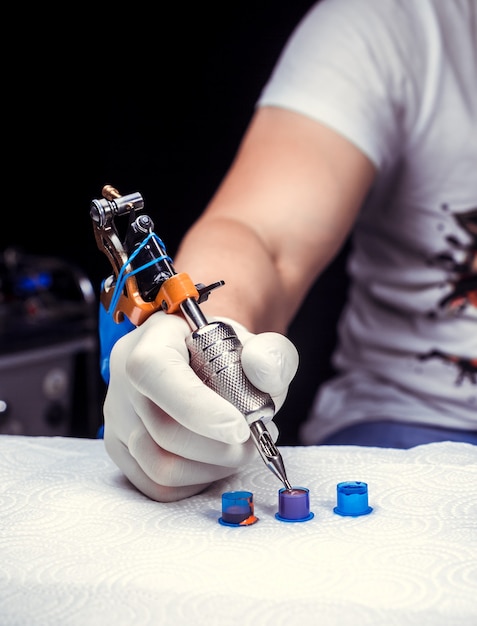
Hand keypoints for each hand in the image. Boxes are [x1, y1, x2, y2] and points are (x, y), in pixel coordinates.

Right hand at [103, 311, 298, 501]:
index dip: (196, 406)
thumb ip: (269, 354)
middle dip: (221, 447)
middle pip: (164, 430)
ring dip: (213, 468)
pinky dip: (196, 482)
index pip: (156, 371)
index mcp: (153, 340)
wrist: (202, 364)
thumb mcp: (254, 344)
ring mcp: (119, 418)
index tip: (240, 428)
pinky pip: (157, 486)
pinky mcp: (122, 451)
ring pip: (160, 466)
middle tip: (255, 439)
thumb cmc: (224, 354)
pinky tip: (216, 461)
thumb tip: (262, 370)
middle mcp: (125, 379)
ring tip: (239, 448)